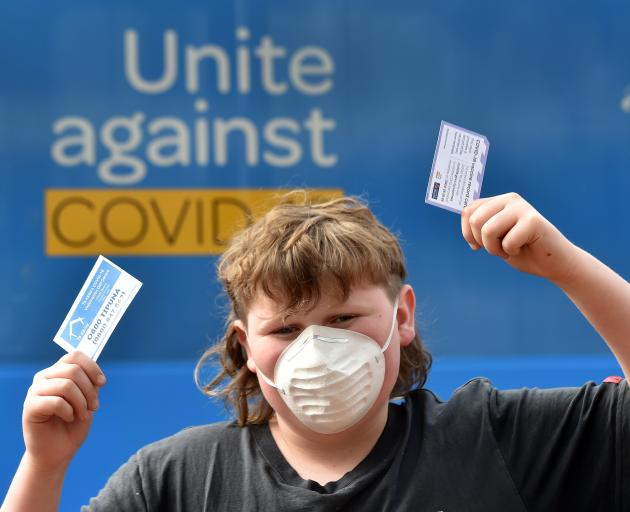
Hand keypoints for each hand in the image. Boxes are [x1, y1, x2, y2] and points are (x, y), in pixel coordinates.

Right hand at [22, 350, 105, 471]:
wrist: (57, 451)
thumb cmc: (73, 425)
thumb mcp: (88, 400)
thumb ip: (90, 384)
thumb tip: (96, 374)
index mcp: (57, 372)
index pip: (75, 356)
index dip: (92, 367)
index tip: (102, 383)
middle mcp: (44, 377)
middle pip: (73, 370)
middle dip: (90, 389)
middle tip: (93, 406)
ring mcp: (35, 391)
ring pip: (66, 385)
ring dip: (81, 402)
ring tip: (82, 414)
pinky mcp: (30, 407)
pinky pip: (56, 402)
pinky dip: (69, 411)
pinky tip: (68, 418)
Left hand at [461, 192, 578, 283]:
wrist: (553, 263)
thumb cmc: (522, 251)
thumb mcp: (494, 237)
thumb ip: (480, 225)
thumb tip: (464, 214)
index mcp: (498, 201)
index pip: (468, 211)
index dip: (468, 234)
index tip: (480, 245)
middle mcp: (510, 199)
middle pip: (475, 221)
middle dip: (483, 242)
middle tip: (500, 247)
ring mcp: (522, 207)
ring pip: (487, 230)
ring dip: (495, 248)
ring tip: (511, 248)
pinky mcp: (533, 220)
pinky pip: (507, 242)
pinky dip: (511, 251)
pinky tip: (524, 247)